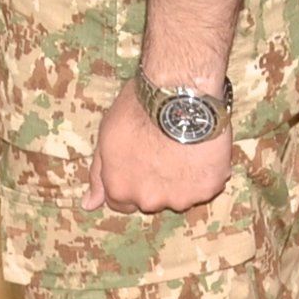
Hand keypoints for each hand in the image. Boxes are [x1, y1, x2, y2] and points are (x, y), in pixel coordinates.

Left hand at [88, 81, 234, 214]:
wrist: (179, 93)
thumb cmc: (138, 109)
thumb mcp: (107, 136)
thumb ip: (98, 174)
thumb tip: (89, 205)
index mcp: (121, 189)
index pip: (121, 202)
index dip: (131, 180)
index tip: (141, 161)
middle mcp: (149, 200)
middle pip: (152, 198)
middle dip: (156, 181)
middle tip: (164, 150)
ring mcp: (180, 197)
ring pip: (181, 194)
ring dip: (182, 178)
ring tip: (185, 147)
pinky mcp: (209, 188)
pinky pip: (207, 185)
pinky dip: (206, 172)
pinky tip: (203, 149)